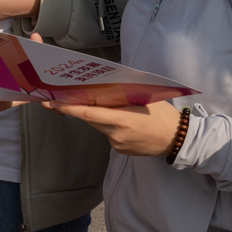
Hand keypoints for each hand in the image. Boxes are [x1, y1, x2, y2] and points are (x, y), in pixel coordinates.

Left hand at [45, 99, 184, 156]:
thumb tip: (102, 81)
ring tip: (109, 104)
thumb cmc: (163, 114)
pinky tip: (124, 120)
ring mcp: (117, 144)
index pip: (89, 114)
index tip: (53, 103)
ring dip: (96, 115)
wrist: (178, 140)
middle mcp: (116, 134)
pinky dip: (109, 125)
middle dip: (77, 108)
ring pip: (99, 126)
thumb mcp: (145, 97)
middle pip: (90, 119)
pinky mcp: (120, 150)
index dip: (69, 109)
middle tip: (60, 98)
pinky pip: (108, 134)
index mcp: (122, 120)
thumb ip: (122, 92)